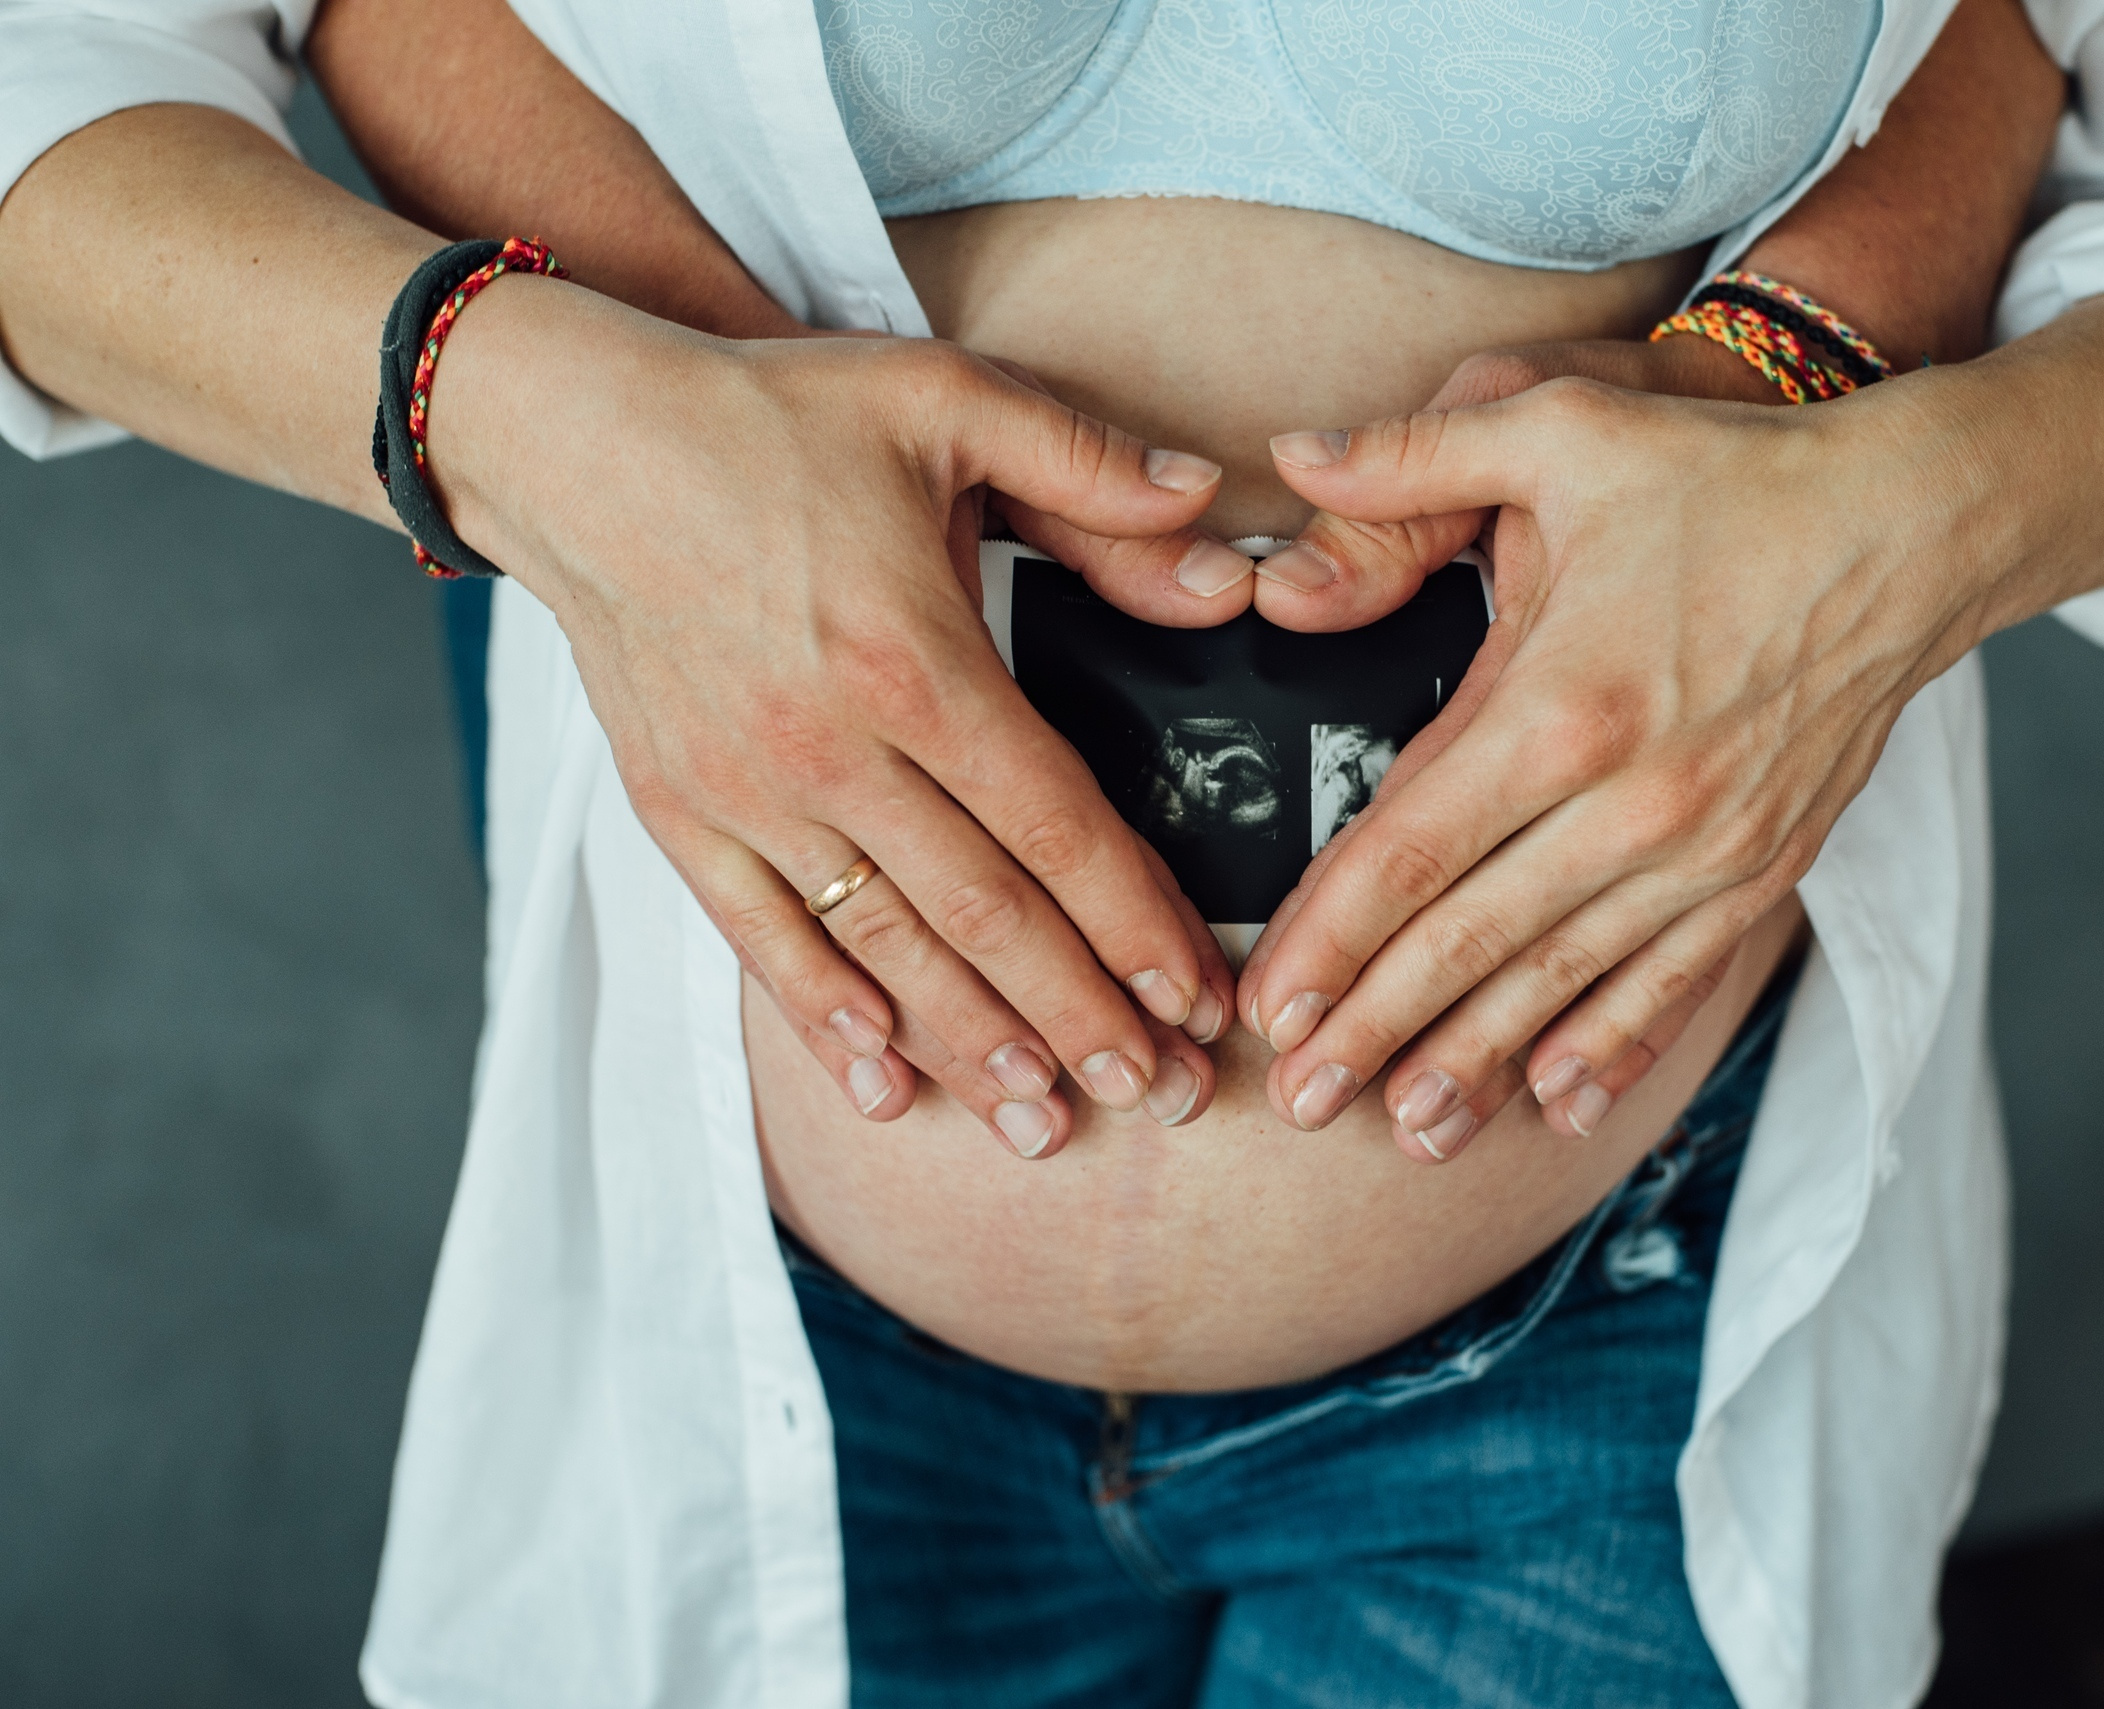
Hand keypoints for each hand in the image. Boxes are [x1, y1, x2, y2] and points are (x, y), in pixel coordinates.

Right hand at [430, 280, 1239, 1156]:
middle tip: (1160, 1094)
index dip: (1135, 921)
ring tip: (1047, 1119)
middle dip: (1081, 1015)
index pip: (1055, 823)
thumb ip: (1090, 469)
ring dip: (972, 1041)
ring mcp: (746, 791)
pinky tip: (883, 1078)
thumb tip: (1217, 527)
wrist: (573, 439)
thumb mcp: (943, 402)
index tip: (1196, 995)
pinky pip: (758, 937)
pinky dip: (823, 1013)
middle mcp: (830, 748)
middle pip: (984, 913)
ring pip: (881, 946)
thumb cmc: (767, 418)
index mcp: (913, 660)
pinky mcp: (678, 810)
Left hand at [1236, 299, 2103, 1159]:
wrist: (1914, 527)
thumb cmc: (1730, 478)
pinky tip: (1558, 1105)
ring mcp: (1705, 848)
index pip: (1412, 851)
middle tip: (1300, 1102)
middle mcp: (1632, 799)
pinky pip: (1673, 981)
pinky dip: (1613, 1047)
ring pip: (1565, 983)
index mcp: (1561, 704)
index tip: (1269, 1006)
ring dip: (1479, 1064)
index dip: (1330, 940)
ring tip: (1409, 1134)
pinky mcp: (1763, 867)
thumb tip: (1293, 455)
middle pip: (1472, 942)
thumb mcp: (1565, 429)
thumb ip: (1414, 456)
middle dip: (1375, 1030)